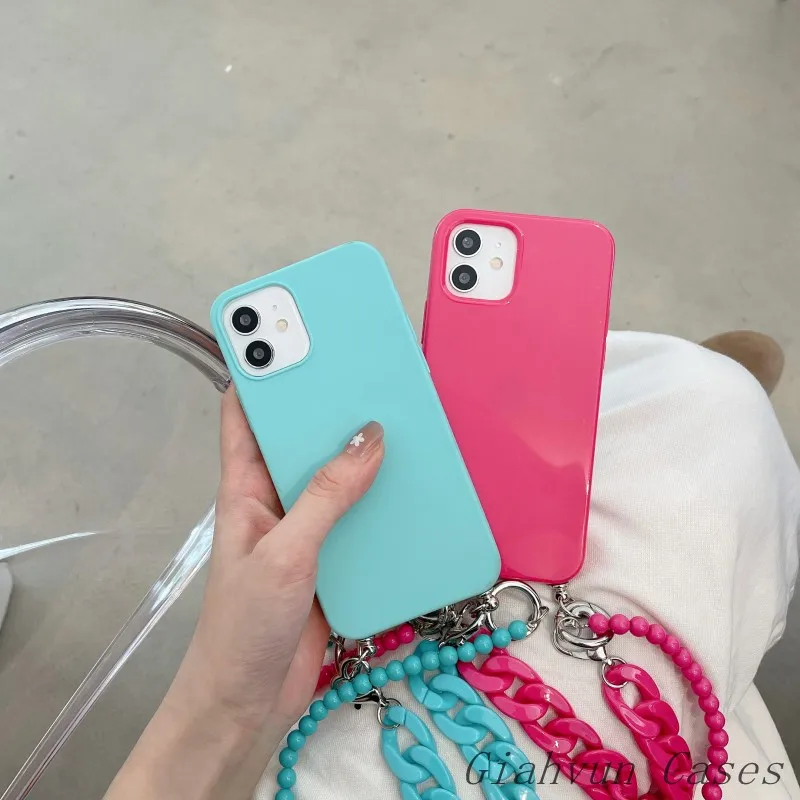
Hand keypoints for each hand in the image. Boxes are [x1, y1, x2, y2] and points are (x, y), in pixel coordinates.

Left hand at [106, 388, 383, 798]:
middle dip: (333, 404)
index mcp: (246, 487)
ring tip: (405, 418)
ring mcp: (309, 528)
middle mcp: (277, 499)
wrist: (251, 702)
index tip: (291, 332)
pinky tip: (414, 488)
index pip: (246, 413)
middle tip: (370, 366)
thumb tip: (371, 437)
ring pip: (341, 476)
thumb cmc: (243, 626)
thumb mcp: (284, 553)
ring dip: (368, 454)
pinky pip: (363, 517)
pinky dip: (386, 501)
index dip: (262, 370)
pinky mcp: (335, 557)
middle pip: (305, 438)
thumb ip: (327, 496)